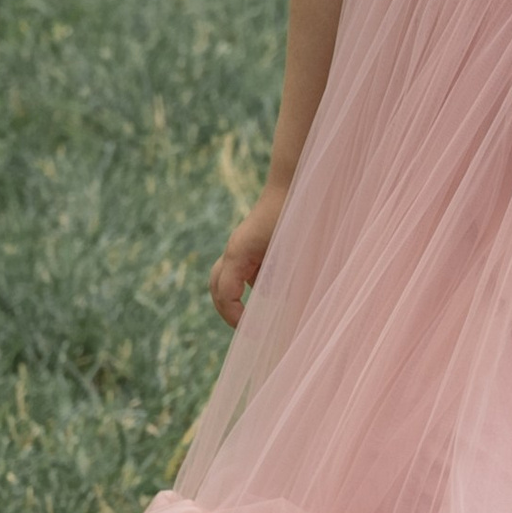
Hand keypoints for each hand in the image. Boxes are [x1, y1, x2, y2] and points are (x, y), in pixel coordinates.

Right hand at [211, 183, 287, 326]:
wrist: (295, 182)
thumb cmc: (294, 215)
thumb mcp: (290, 253)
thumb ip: (283, 281)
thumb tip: (283, 308)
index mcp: (238, 253)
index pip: (225, 294)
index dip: (235, 317)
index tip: (253, 331)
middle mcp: (235, 249)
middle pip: (216, 286)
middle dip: (227, 310)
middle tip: (247, 329)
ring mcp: (242, 244)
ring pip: (228, 277)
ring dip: (238, 297)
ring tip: (259, 315)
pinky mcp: (253, 242)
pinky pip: (244, 268)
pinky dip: (252, 283)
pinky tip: (275, 290)